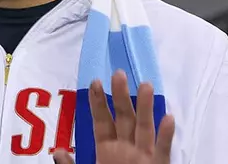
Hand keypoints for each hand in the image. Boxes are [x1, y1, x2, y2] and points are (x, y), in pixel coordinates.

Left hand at [53, 71, 174, 163]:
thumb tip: (59, 151)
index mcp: (107, 150)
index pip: (102, 121)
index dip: (98, 102)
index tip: (94, 81)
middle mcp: (126, 148)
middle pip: (123, 118)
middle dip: (120, 96)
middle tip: (117, 73)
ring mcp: (143, 157)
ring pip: (144, 128)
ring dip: (145, 108)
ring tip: (145, 86)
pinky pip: (163, 152)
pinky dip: (166, 136)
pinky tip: (168, 118)